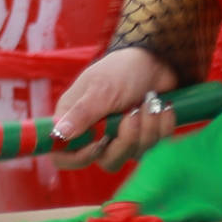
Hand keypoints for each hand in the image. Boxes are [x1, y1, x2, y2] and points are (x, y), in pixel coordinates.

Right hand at [51, 46, 178, 170]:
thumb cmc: (122, 70)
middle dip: (126, 140)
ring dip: (148, 127)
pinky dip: (163, 126)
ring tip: (150, 101)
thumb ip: (81, 113)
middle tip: (132, 114)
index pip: (63, 155)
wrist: (157, 60)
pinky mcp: (144, 136)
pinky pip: (156, 146)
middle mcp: (96, 133)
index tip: (99, 144)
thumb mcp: (100, 89)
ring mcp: (122, 137)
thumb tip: (57, 134)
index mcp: (75, 120)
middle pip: (106, 161)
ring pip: (134, 154)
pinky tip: (163, 107)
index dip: (78, 158)